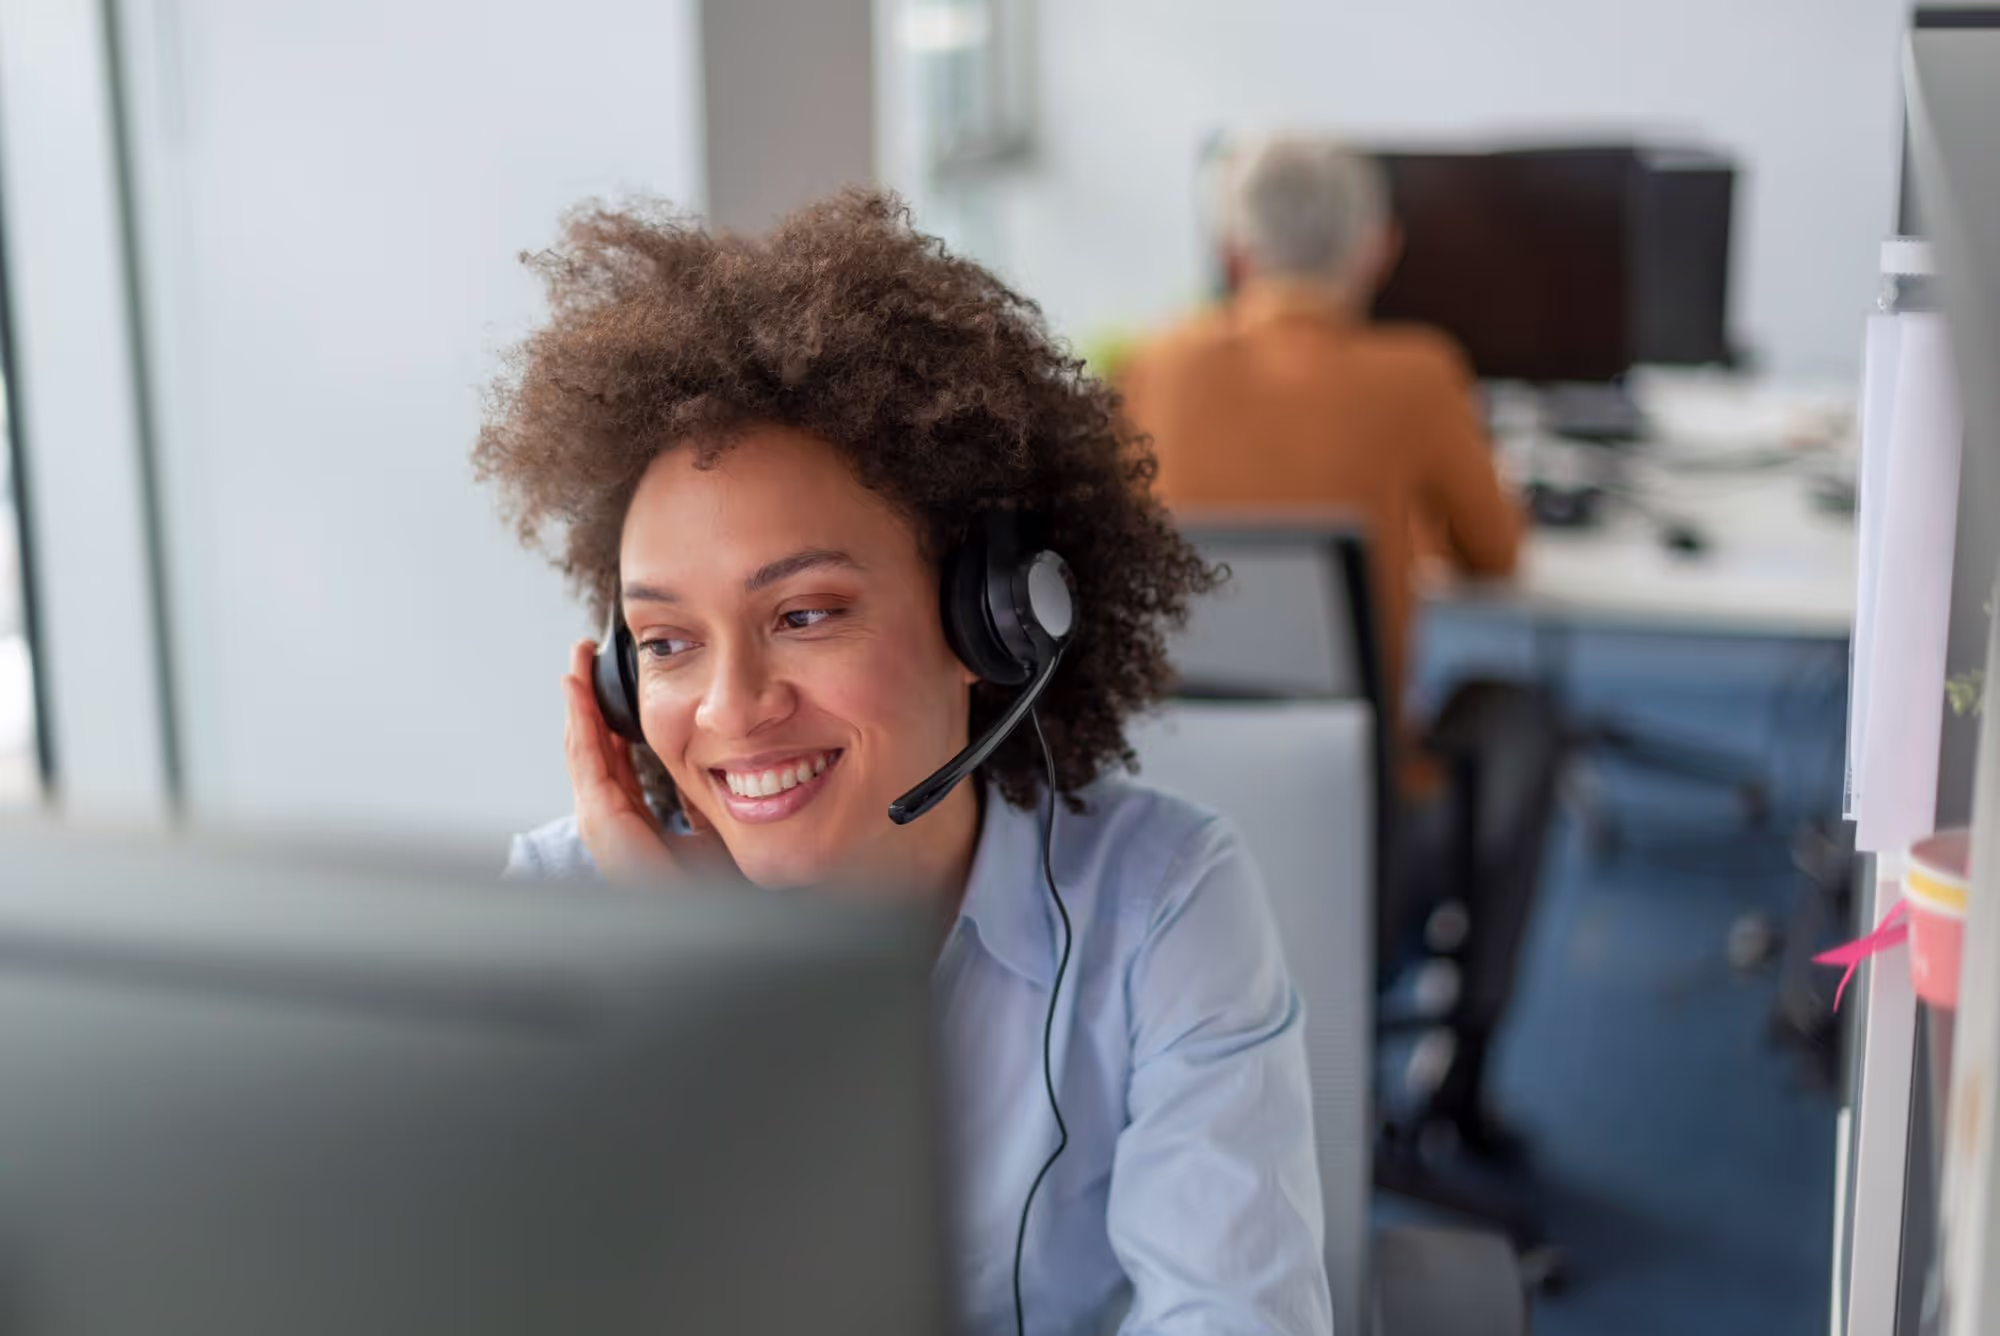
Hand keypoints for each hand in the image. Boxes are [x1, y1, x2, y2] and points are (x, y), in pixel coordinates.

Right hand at [562, 639, 728, 884]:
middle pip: (589, 748)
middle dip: (584, 702)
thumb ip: (701, 798)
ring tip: (576, 665)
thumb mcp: (711, 825)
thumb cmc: (714, 887)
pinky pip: (588, 761)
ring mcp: (601, 822)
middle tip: (582, 658)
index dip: (605, 720)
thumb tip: (709, 768)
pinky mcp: (603, 822)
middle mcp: (610, 820)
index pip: (610, 759)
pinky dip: (581, 723)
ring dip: (577, 704)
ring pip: (582, 749)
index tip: (604, 685)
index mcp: (631, 821)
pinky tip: (579, 692)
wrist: (712, 917)